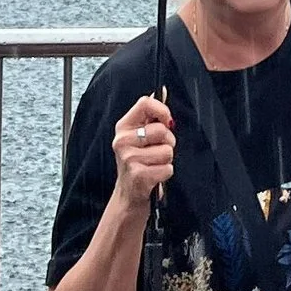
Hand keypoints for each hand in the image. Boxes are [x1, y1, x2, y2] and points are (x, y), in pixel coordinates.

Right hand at [111, 94, 174, 208]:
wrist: (128, 196)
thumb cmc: (138, 163)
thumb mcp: (139, 138)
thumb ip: (151, 118)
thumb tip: (164, 94)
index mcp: (123, 127)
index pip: (145, 103)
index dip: (162, 110)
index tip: (167, 121)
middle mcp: (122, 141)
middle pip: (161, 130)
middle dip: (168, 142)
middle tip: (159, 150)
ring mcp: (128, 159)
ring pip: (167, 151)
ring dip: (167, 160)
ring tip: (155, 164)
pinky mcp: (138, 175)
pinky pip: (168, 168)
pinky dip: (166, 173)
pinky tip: (155, 176)